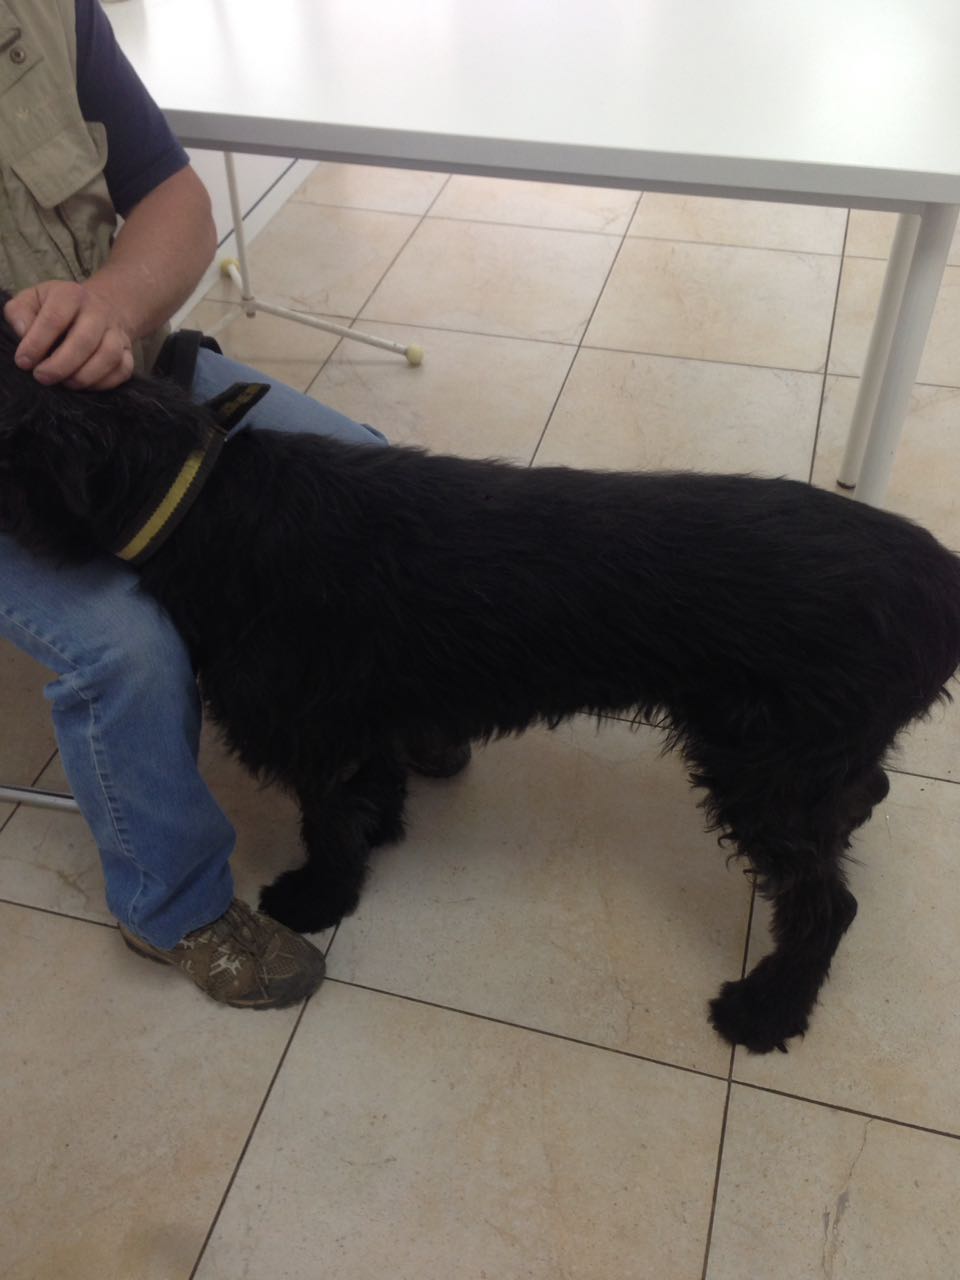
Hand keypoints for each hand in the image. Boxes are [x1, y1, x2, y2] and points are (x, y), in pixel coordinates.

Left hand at [4, 280, 135, 389]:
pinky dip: (104, 383)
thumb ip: (20, 312)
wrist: (99, 308)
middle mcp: (98, 311)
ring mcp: (116, 332)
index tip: (23, 362)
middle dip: (60, 365)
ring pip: (108, 356)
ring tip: (65, 383)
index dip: (37, 343)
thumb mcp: (33, 300)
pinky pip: (123, 370)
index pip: (54, 319)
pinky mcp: (129, 351)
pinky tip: (84, 385)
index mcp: (70, 295)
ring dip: (84, 376)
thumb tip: (22, 332)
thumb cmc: (57, 308)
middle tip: (42, 377)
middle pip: (84, 340)